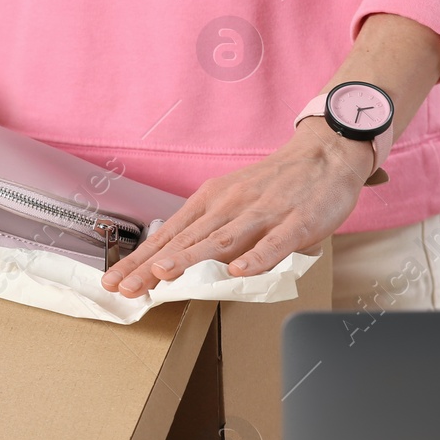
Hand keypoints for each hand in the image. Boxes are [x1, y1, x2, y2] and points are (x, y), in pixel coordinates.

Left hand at [101, 120, 374, 296]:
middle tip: (125, 287)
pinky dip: (256, 257)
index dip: (140, 260)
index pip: (168, 236)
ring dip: (191, 257)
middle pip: (186, 240)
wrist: (326, 153)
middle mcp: (230, 205)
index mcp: (211, 202)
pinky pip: (275, 242)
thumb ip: (209, 232)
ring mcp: (264, 212)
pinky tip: (238, 271)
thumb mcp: (233, 202)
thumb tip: (174, 262)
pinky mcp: (297, 221)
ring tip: (164, 274)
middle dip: (151, 266)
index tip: (114, 281)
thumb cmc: (275, 185)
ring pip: (222, 239)